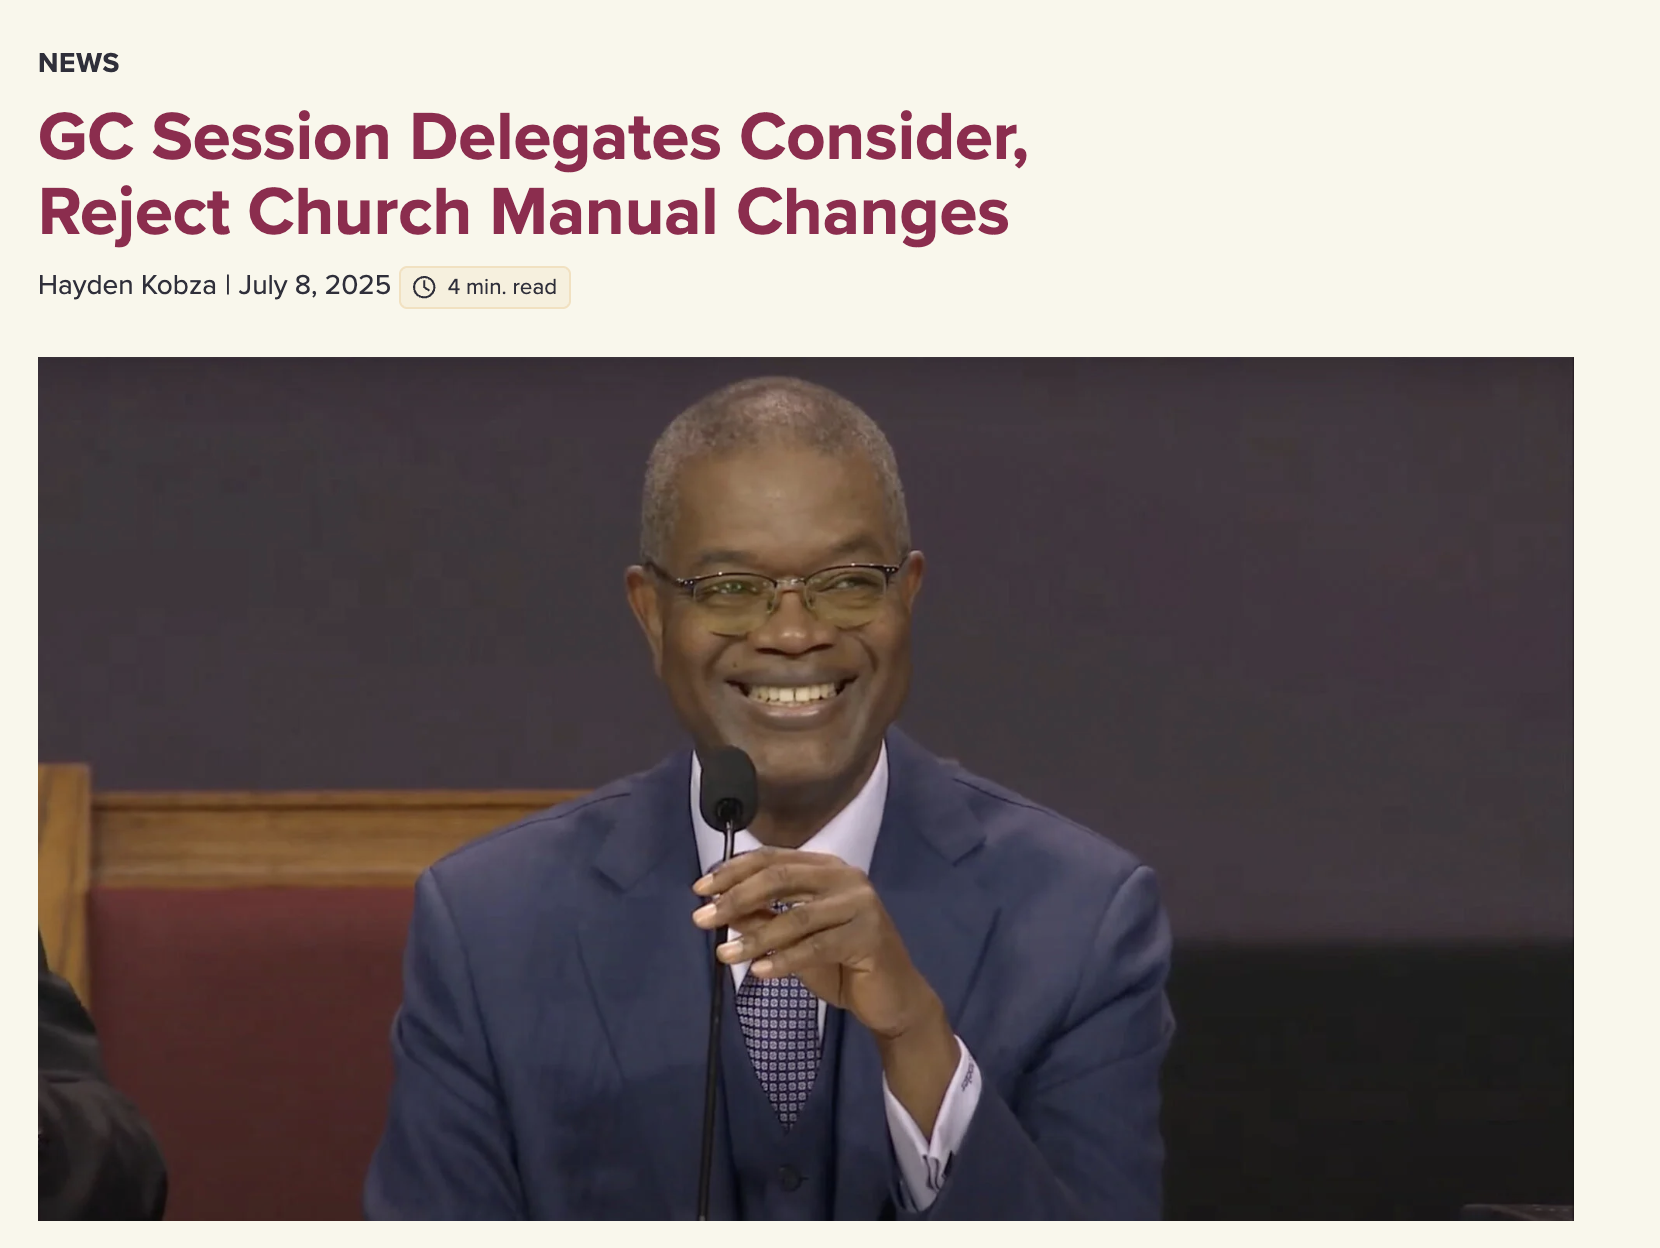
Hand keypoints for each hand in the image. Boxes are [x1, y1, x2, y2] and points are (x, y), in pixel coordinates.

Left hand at [692, 848, 960, 1133]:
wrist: (894, 999)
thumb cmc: (842, 965)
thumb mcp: (794, 940)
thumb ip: (764, 919)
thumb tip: (720, 908)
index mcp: (827, 868)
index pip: (773, 859)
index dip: (733, 871)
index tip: (700, 889)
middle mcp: (846, 877)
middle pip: (781, 878)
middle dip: (736, 898)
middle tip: (703, 918)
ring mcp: (861, 904)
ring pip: (796, 917)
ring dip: (755, 937)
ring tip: (723, 955)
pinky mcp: (869, 936)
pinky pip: (817, 947)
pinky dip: (784, 960)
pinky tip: (760, 973)